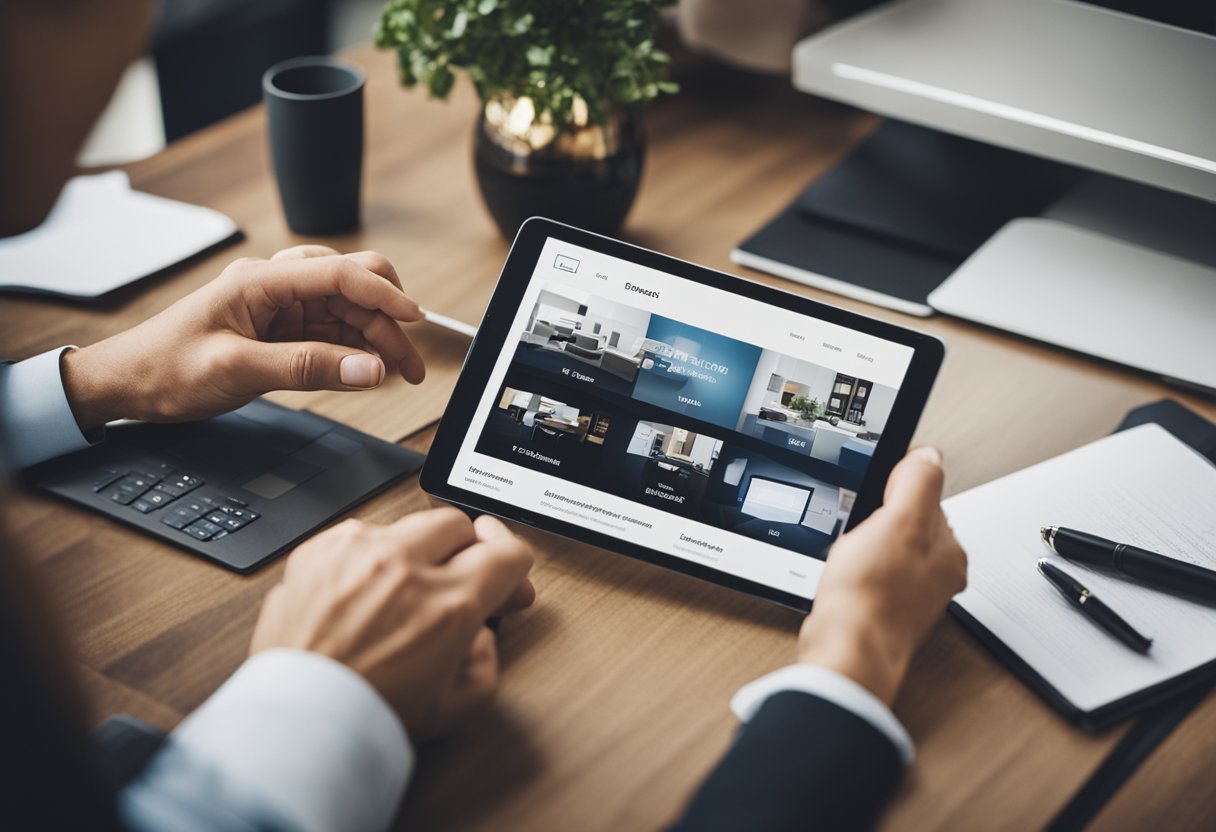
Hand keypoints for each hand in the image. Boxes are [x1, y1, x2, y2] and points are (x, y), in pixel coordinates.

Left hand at [60, 246, 425, 429]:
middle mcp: (273, 287)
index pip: (339, 274)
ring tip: (397, 371)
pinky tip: (368, 369)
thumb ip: (309, 367)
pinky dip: (353, 350)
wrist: (126, 385)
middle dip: (386, 320)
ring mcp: (277, 308)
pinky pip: (328, 333)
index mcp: (260, 281)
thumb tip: (369, 368)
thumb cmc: (165, 368)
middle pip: (350, 288)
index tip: (414, 320)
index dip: (384, 295)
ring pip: (344, 311)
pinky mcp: (278, 331)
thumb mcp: (238, 370)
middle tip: (409, 361)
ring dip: (374, 338)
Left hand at [250, 508, 535, 738]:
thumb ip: (487, 659)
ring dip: (414, 551)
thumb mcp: (456, 705)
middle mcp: (404, 566)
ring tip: (400, 591)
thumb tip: (481, 631)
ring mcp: (358, 551)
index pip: (506, 551)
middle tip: (453, 579)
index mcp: (447, 604)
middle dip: (463, 551)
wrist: (298, 716)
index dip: (513, 563)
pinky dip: (368, 557)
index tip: (505, 570)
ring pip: (408, 524)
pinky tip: (363, 591)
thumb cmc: (365, 713)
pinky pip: (360, 535)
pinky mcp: (320, 549)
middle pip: (459, 523)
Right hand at [797, 447, 966, 705]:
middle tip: (862, 533)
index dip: (894, 490)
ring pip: (882, 550)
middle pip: (902, 524)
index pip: (926, 498)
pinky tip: (844, 579)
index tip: (876, 497)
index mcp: (949, 551)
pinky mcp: (881, 608)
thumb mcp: (899, 521)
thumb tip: (928, 455)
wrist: (846, 648)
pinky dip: (852, 571)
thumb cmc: (875, 596)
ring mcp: (909, 595)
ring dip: (860, 548)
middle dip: (874, 521)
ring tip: (852, 559)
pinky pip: (866, 574)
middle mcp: (935, 575)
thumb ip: (918, 482)